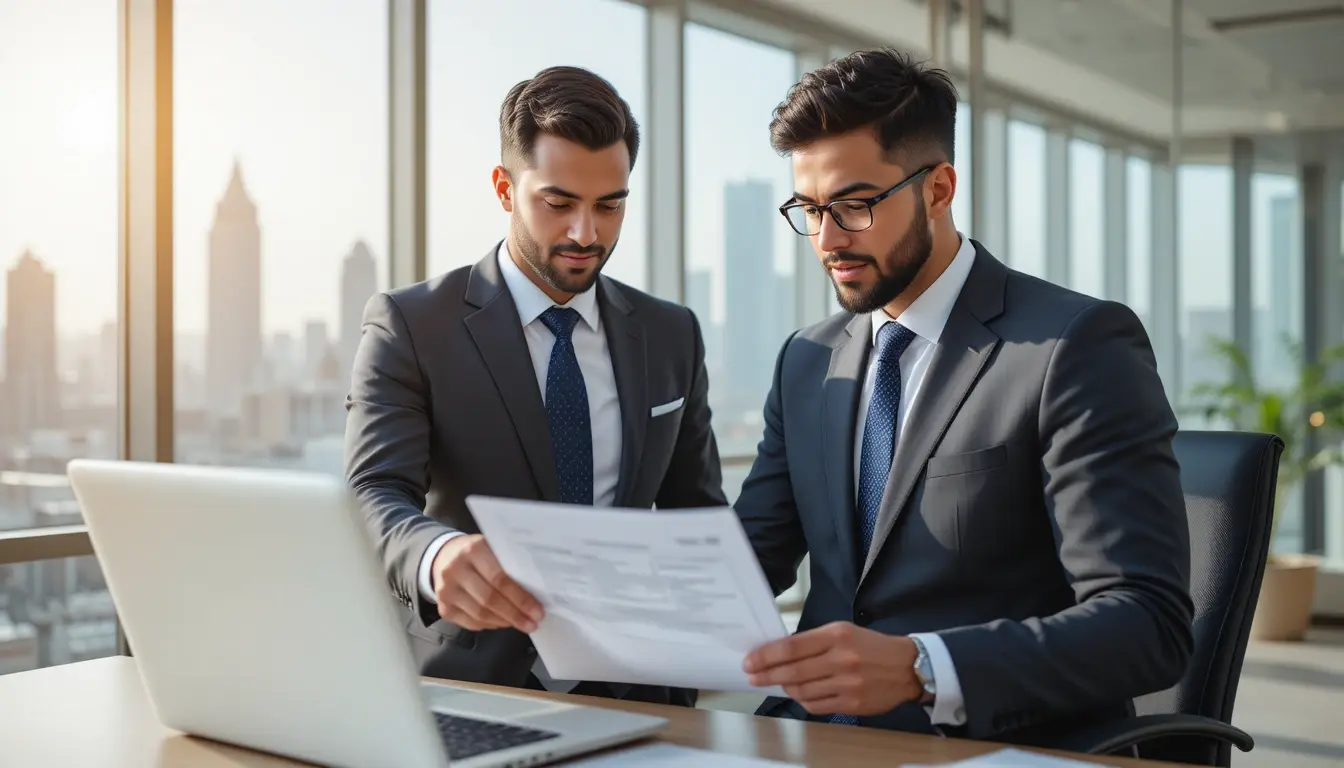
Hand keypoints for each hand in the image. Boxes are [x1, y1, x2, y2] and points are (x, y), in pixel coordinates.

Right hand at [431, 534, 542, 632]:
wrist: (443, 556)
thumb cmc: (477, 553)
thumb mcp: (492, 547)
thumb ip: (509, 564)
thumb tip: (536, 591)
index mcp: (473, 550)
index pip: (500, 579)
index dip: (520, 598)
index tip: (537, 611)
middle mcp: (455, 569)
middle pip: (489, 599)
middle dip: (515, 614)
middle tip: (532, 623)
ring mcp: (446, 590)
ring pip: (480, 614)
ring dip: (504, 622)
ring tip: (521, 623)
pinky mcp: (443, 607)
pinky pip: (471, 623)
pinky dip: (490, 625)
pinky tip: (503, 622)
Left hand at [743, 622, 921, 716]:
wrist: (907, 667)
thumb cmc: (870, 645)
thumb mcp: (843, 631)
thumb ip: (813, 641)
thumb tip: (780, 652)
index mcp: (836, 636)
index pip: (791, 647)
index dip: (766, 656)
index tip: (750, 661)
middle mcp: (841, 659)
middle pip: (793, 671)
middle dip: (767, 675)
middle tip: (752, 677)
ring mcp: (847, 684)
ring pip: (802, 691)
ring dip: (785, 688)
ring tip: (778, 684)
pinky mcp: (852, 703)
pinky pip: (817, 706)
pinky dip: (803, 701)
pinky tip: (799, 694)